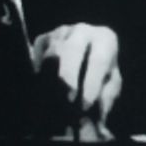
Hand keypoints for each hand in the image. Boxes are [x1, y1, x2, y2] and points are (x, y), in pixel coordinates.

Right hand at [31, 23, 121, 141]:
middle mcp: (82, 31)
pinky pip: (36, 58)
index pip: (99, 60)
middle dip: (68, 76)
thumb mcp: (109, 87)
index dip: (91, 83)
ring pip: (51, 55)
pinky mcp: (41, 41)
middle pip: (72, 50)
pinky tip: (38, 98)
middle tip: (65, 101)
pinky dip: (37, 78)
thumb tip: (95, 115)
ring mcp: (59, 33)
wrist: (85, 62)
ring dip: (50, 81)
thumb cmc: (101, 78)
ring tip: (50, 104)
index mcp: (105, 39)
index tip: (84, 106)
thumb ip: (104, 98)